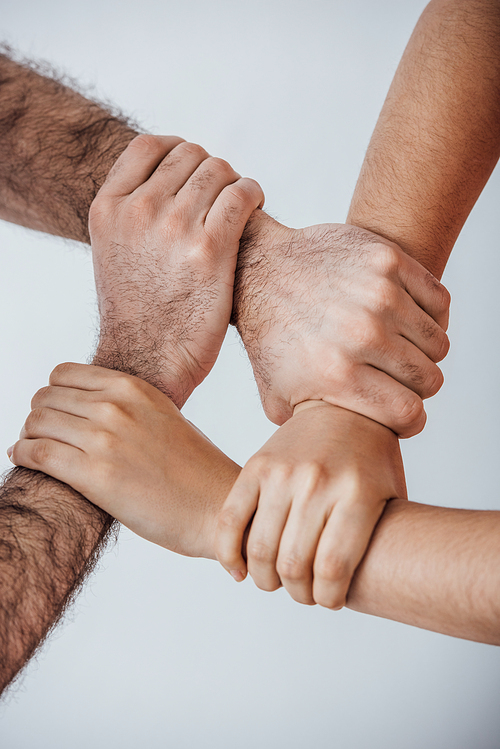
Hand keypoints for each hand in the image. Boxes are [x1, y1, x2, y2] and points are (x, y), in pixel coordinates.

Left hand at [8, 363, 239, 558]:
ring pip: (36, 423)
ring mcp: (104, 439)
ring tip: (32, 449)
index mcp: (133, 388)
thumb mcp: (163, 418)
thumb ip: (127, 407)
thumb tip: (89, 410)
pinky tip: (23, 460)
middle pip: (46, 398)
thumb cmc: (195, 469)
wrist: (215, 506)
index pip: (64, 374)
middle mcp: (116, 407)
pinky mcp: (94, 475)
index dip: (52, 394)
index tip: (54, 413)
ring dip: (28, 436)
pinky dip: (21, 455)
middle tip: (40, 435)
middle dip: (38, 417)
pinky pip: (36, 453)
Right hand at [90, 134, 263, 406]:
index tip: (193, 174)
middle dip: (211, 172)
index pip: (149, 145)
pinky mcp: (211, 249)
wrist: (146, 363)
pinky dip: (253, 195)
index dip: (178, 151)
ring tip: (238, 207)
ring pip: (219, 170)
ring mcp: (173, 227)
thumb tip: (168, 183)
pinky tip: (253, 209)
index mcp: (108, 208)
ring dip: (234, 184)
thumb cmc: (137, 313)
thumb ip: (133, 214)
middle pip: (190, 154)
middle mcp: (138, 211)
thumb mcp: (114, 251)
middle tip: (222, 199)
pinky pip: (243, 194)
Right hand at [215, 401, 406, 608]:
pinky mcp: (256, 466)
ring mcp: (283, 473)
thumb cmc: (371, 458)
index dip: (327, 598)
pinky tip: (240, 569)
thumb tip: (372, 587)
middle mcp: (318, 482)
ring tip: (277, 581)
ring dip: (266, 580)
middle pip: (293, 566)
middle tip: (304, 592)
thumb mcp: (392, 495)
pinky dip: (229, 554)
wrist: (341, 405)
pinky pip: (230, 521)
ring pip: (260, 551)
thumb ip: (380, 538)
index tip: (329, 599)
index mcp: (357, 494)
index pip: (332, 570)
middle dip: (298, 593)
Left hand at [233, 214, 449, 436]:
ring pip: (438, 341)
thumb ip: (311, 430)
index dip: (410, 420)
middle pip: (429, 379)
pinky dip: (429, 314)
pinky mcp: (388, 260)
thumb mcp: (276, 394)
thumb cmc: (270, 333)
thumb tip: (337, 451)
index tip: (401, 413)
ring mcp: (379, 293)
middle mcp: (362, 334)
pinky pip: (439, 301)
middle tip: (395, 379)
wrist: (259, 268)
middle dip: (416, 387)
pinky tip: (404, 319)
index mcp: (337, 374)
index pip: (409, 413)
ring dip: (422, 351)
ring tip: (397, 348)